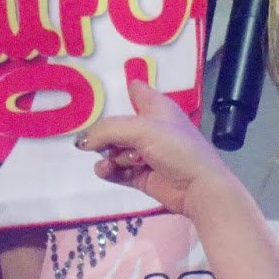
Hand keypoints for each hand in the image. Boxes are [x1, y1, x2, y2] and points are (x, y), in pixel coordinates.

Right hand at [79, 81, 235, 217]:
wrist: (197, 188)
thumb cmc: (175, 148)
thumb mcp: (141, 129)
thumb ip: (107, 130)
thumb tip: (81, 142)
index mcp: (156, 107)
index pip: (135, 90)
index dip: (118, 90)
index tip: (94, 95)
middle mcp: (150, 127)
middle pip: (116, 123)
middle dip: (105, 132)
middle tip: (102, 140)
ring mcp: (144, 152)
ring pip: (113, 148)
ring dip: (109, 154)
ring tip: (117, 161)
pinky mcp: (140, 175)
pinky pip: (115, 169)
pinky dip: (109, 170)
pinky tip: (106, 171)